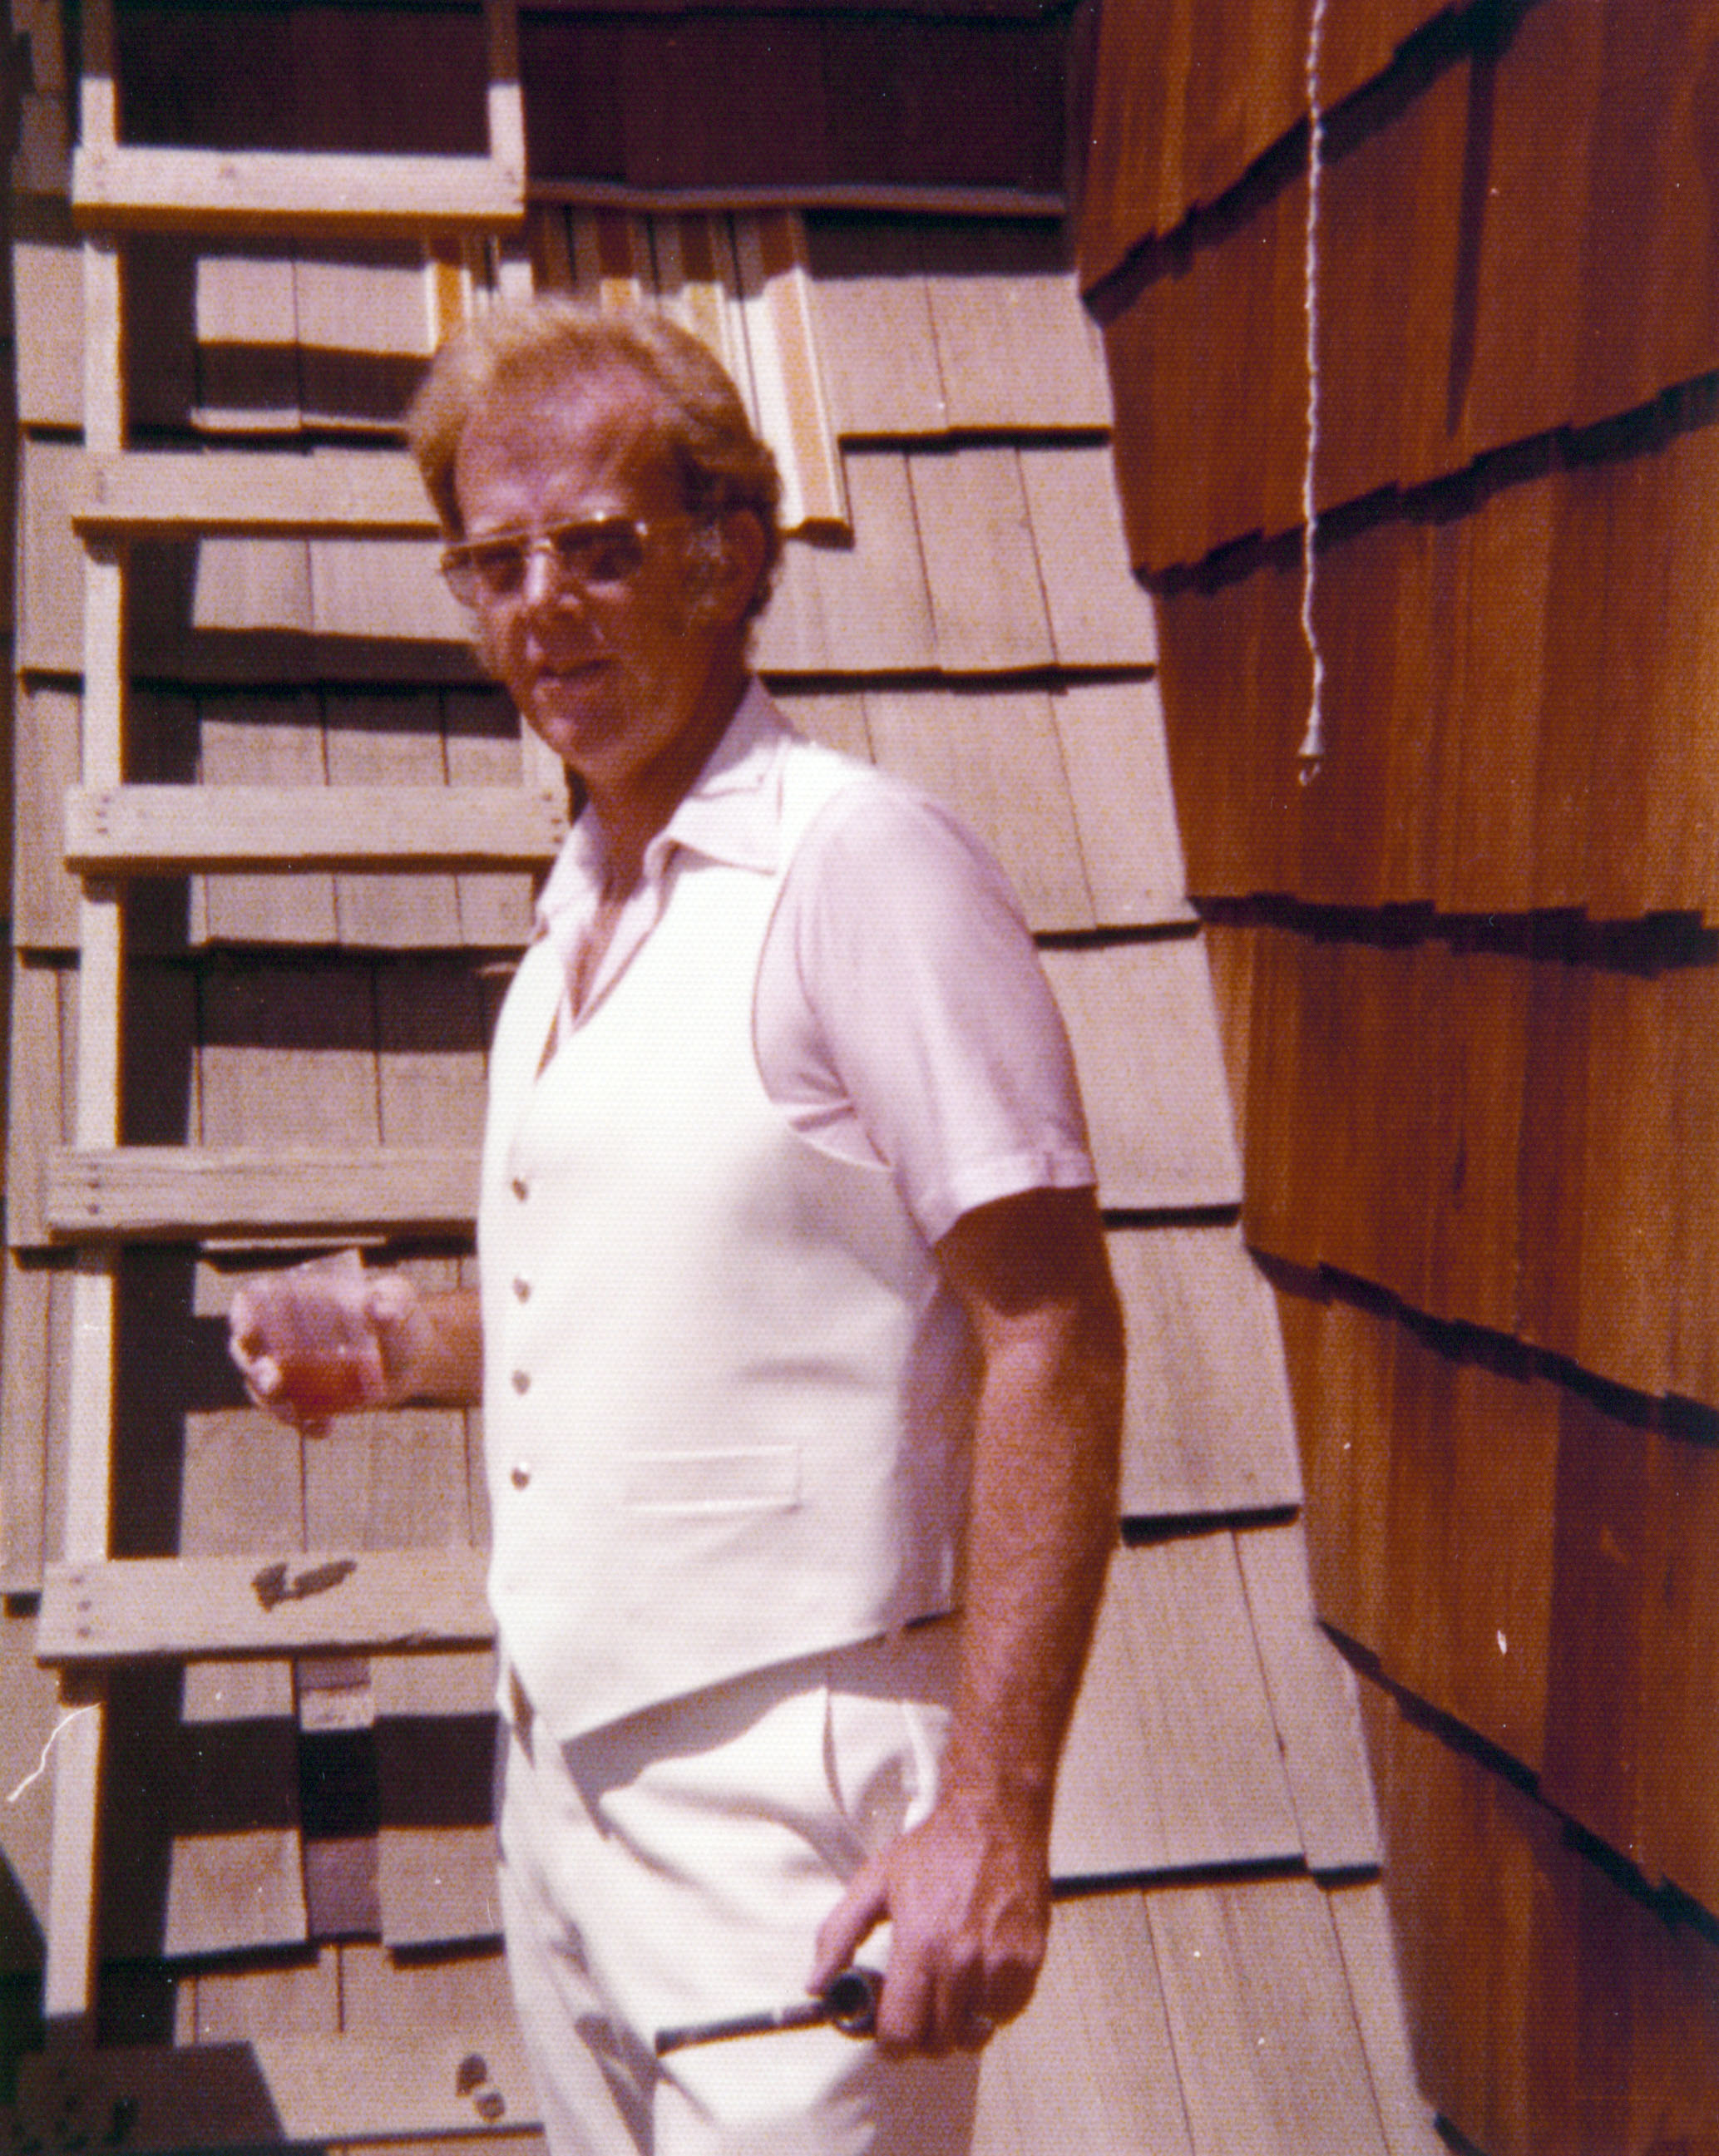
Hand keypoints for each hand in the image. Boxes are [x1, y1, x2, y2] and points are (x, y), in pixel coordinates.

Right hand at [228, 1249, 411, 1433]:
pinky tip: (325, 1429)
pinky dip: (301, 1423)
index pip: (253, 1303)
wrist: (416, 1355)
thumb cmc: (402, 1315)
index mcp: (296, 1299)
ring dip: (272, 1404)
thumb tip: (382, 1310)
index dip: (242, 1316)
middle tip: (275, 1383)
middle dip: (253, 1368)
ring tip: (298, 1415)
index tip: (248, 1331)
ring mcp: (293, 1367)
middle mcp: (284, 1333)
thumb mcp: (401, 1302)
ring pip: (261, 1387)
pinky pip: (288, 1412)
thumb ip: (393, 1301)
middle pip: (247, 1350)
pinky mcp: (305, 1395)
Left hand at [809, 1788, 1049, 2055]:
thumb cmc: (936, 1848)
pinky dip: (991, 2006)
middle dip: (922, 2032)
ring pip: (974, 2034)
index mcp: (920, 1945)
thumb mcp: (873, 1883)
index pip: (902, 2033)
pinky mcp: (1029, 1961)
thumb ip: (837, 1936)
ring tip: (948, 1987)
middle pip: (939, 2042)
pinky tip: (977, 1975)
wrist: (993, 1820)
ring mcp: (1000, 1964)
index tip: (889, 2029)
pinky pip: (1006, 2013)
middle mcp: (961, 1961)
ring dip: (958, 2021)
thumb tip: (817, 1984)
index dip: (890, 2041)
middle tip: (917, 2004)